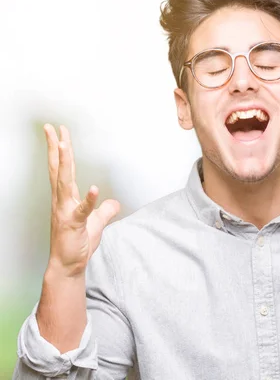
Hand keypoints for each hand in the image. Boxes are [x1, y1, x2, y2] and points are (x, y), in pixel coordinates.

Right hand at [45, 124, 119, 276]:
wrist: (69, 265)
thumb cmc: (78, 243)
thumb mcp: (96, 223)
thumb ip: (104, 211)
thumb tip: (114, 202)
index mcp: (66, 198)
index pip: (63, 169)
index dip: (60, 151)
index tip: (58, 133)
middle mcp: (62, 201)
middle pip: (58, 169)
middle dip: (55, 148)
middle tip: (52, 128)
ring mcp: (65, 212)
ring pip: (64, 183)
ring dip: (64, 164)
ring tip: (63, 145)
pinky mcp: (74, 224)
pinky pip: (82, 211)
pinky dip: (88, 200)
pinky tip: (94, 189)